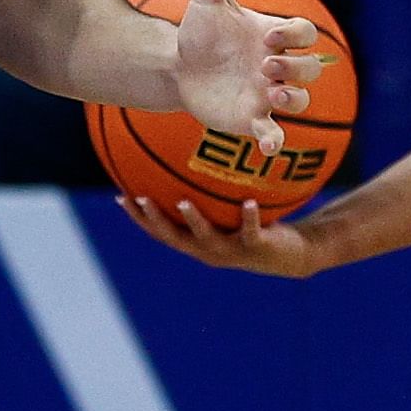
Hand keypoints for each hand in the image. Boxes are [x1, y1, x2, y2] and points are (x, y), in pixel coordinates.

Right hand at [117, 191, 321, 276]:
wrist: (289, 255)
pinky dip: (250, 217)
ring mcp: (233, 251)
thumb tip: (192, 155)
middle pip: (175, 238)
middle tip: (141, 198)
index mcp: (197, 243)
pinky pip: (252, 231)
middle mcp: (210, 251)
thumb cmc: (251, 226)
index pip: (161, 232)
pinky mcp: (259, 247)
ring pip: (208, 238)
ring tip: (183, 201)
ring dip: (195, 221)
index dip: (139, 217)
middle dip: (156, 220)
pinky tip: (249, 201)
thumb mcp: (226, 210)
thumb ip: (208, 193)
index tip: (121, 196)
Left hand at [165, 0, 326, 159]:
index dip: (294, 36)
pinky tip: (268, 148)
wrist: (178, 66)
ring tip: (271, 94)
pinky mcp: (251, 119)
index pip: (303, 35)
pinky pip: (273, 134)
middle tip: (265, 66)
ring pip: (301, 100)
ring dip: (293, 99)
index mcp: (272, 37)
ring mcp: (266, 95)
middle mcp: (276, 67)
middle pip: (310, 70)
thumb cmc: (201, 34)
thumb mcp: (207, 4)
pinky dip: (274, 142)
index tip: (269, 36)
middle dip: (296, 69)